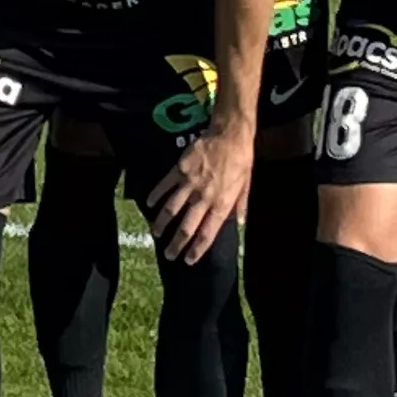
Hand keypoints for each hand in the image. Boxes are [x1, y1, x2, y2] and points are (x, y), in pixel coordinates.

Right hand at [149, 124, 251, 264]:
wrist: (229, 135)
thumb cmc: (241, 161)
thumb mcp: (246, 186)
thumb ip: (241, 206)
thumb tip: (239, 222)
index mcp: (221, 204)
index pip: (207, 234)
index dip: (197, 250)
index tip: (188, 260)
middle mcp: (204, 198)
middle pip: (187, 227)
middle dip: (176, 244)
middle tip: (169, 255)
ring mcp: (190, 184)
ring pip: (172, 209)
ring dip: (162, 224)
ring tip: (156, 234)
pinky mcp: (179, 170)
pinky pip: (165, 186)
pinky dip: (156, 196)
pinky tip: (150, 204)